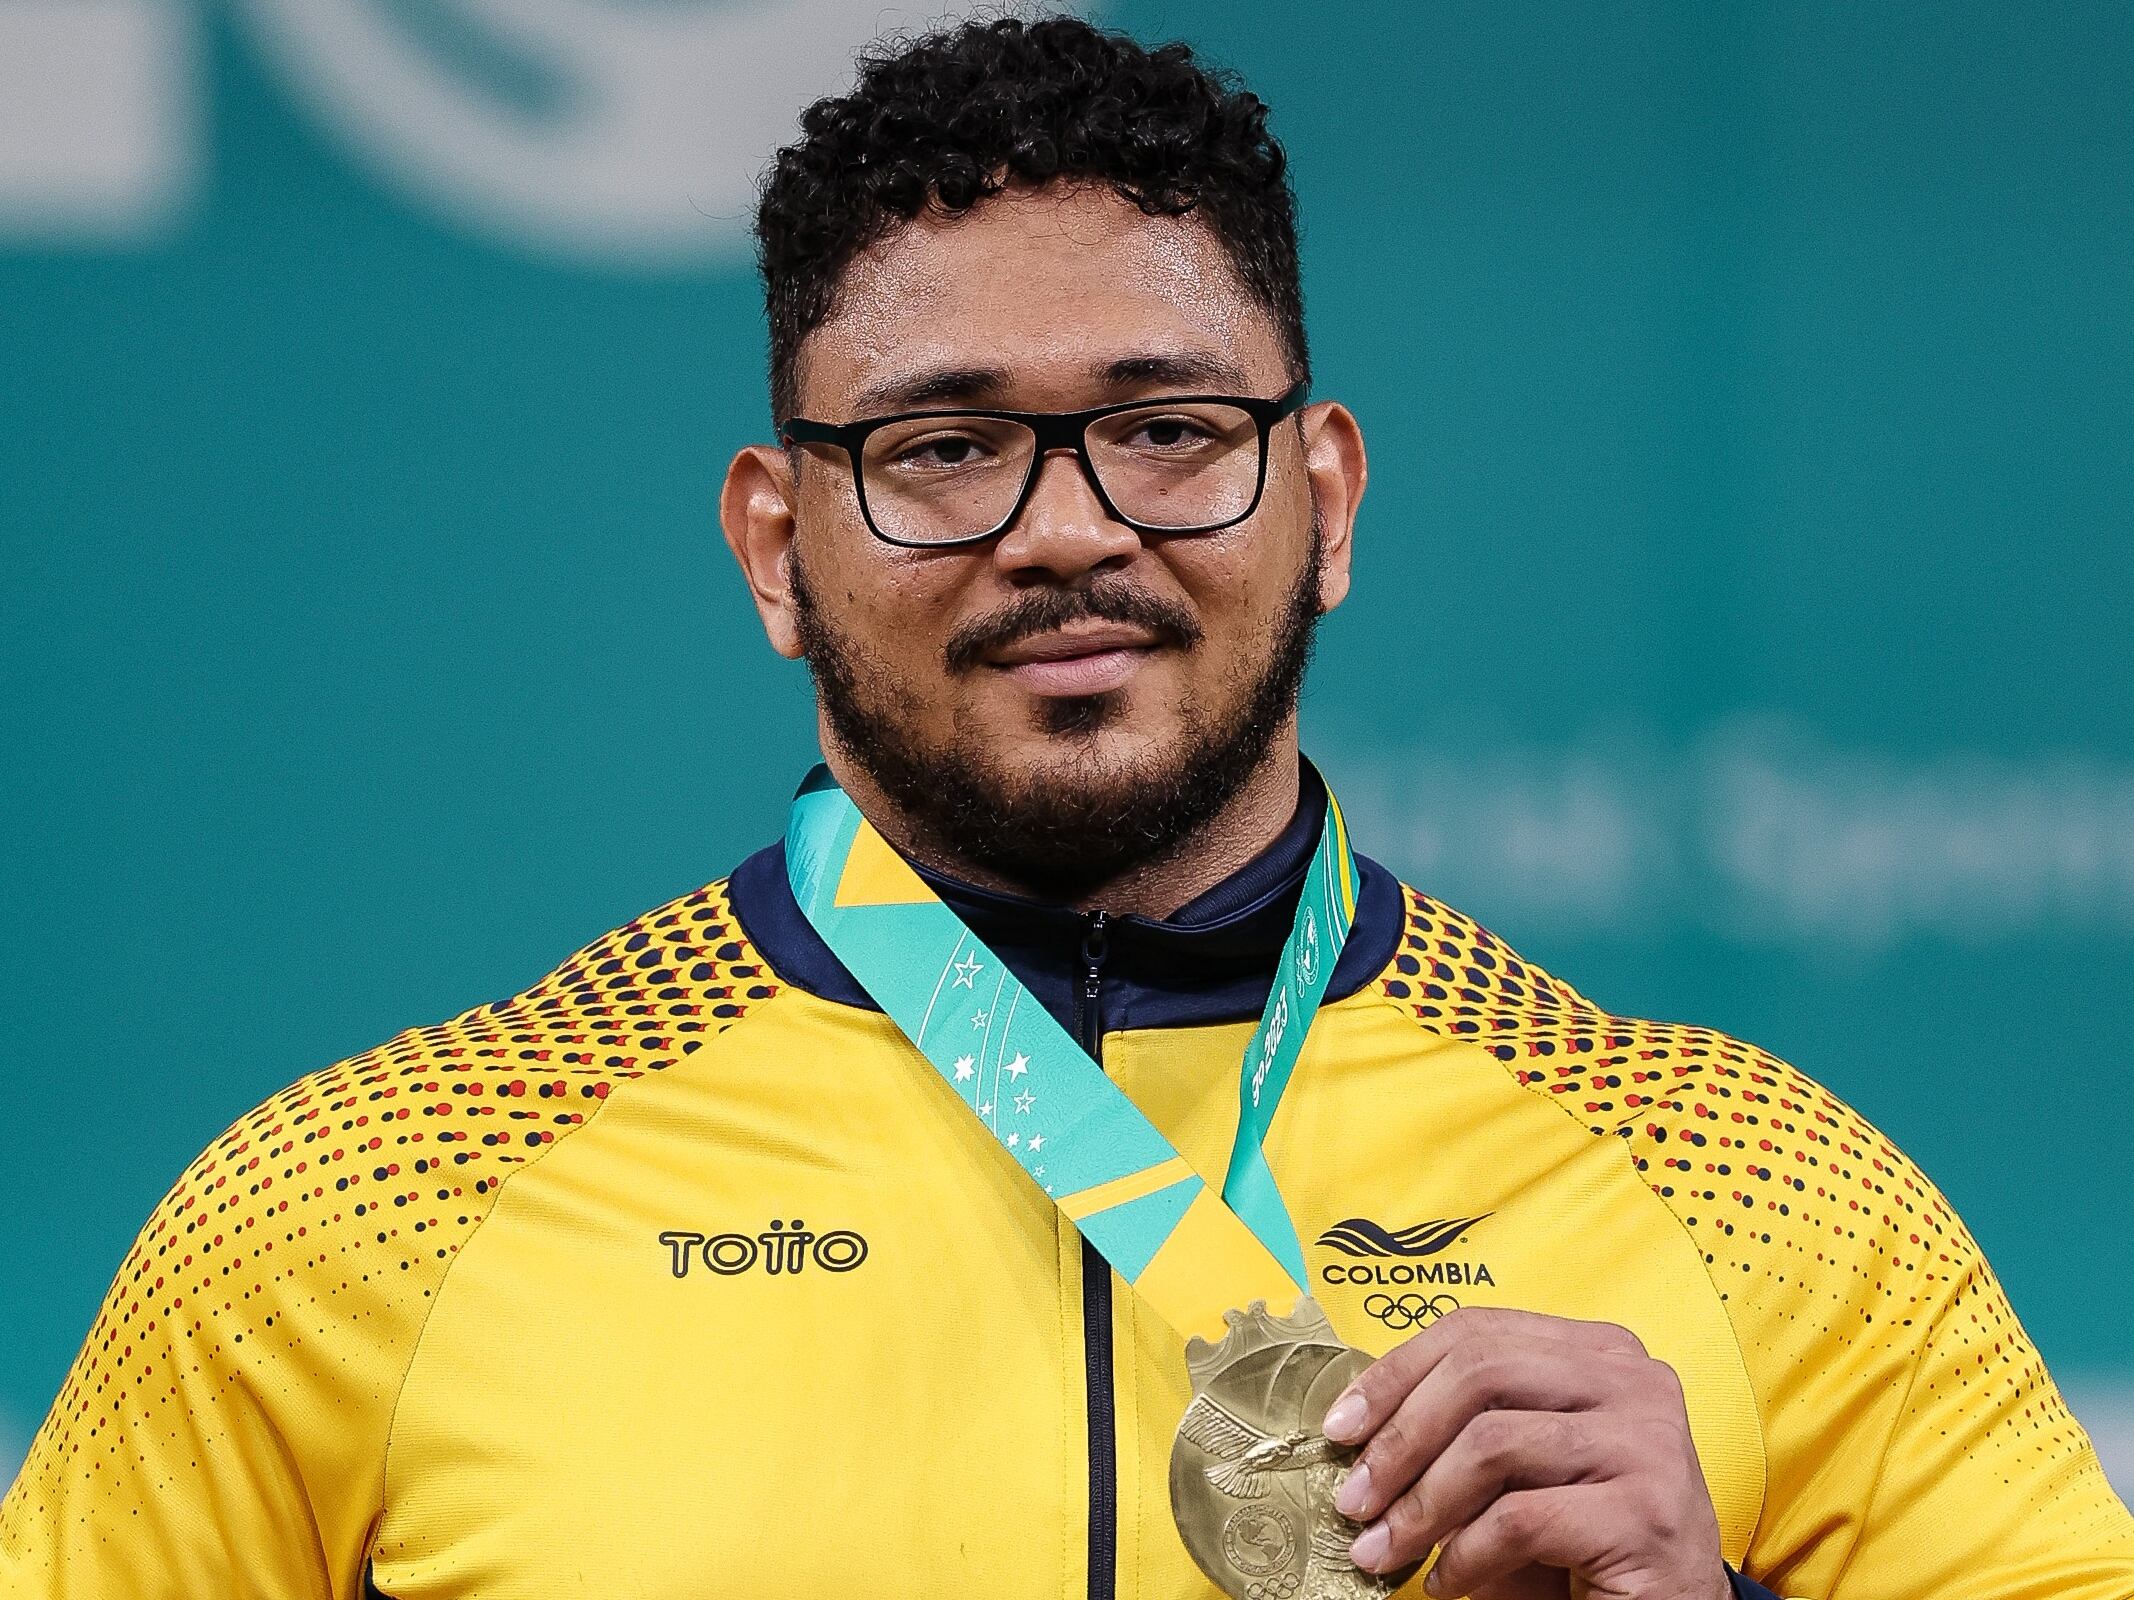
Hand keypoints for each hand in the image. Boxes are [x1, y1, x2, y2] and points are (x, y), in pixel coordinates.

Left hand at [1317, 1306, 1728, 1599]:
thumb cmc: (1579, 1542)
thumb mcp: (1517, 1469)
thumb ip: (1460, 1428)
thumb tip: (1355, 1423)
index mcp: (1599, 1350)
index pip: (1477, 1331)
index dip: (1396, 1374)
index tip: (1340, 1426)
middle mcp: (1633, 1380)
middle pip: (1480, 1375)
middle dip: (1399, 1439)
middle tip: (1352, 1499)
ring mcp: (1648, 1443)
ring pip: (1493, 1445)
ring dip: (1419, 1506)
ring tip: (1381, 1551)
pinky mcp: (1648, 1514)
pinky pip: (1521, 1519)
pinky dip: (1465, 1556)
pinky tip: (1444, 1584)